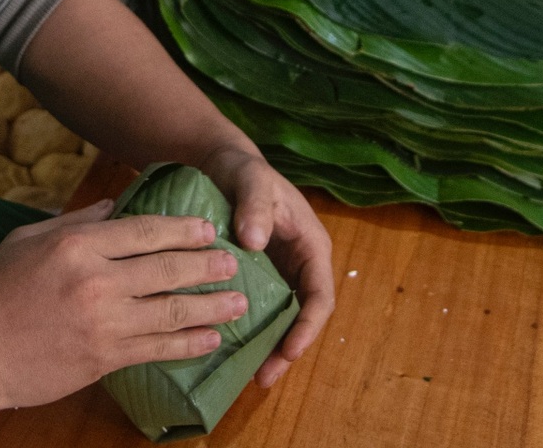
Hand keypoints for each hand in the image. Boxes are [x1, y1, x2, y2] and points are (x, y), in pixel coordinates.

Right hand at [0, 199, 245, 409]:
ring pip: (171, 310)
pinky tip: (210, 339)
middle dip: (208, 266)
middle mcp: (95, 280)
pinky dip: (189, 343)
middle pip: (167, 268)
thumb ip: (75, 223)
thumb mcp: (27, 240)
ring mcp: (102, 321)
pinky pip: (158, 348)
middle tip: (235, 263)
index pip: (144, 230)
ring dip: (211, 306)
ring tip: (239, 303)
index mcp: (77, 244)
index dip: (183, 229)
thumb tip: (115, 207)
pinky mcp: (103, 358)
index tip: (208, 229)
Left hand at [200, 146, 335, 387]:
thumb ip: (256, 206)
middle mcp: (300, 266)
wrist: (221, 164)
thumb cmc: (244, 170)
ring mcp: (279, 274)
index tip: (290, 350)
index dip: (308, 327)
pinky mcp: (257, 279)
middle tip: (264, 377)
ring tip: (250, 376)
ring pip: (280, 319)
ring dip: (269, 347)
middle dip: (287, 349)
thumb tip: (255, 241)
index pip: (320, 296)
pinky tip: (228, 349)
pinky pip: (258, 310)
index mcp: (311, 247)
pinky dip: (249, 331)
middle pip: (302, 317)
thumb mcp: (252, 180)